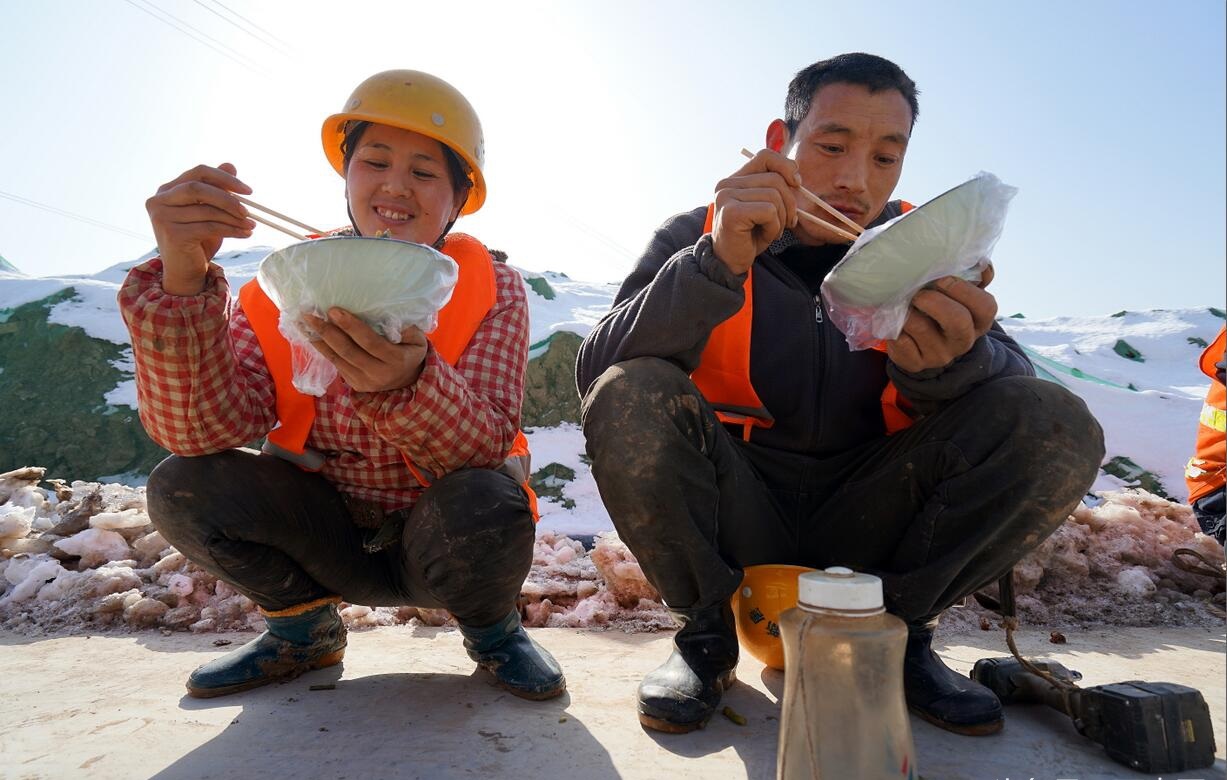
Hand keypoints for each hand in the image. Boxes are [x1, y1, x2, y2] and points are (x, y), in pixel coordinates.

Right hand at [145, 163, 255, 294]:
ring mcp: (162, 217)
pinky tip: (245, 234)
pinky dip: (231, 230)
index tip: (248, 190)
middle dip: (228, 198)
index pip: (198, 172)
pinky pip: (209, 227)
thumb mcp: (210, 212)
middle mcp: (159, 200)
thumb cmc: (198, 239)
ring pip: (206, 210)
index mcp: (167, 190)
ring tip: (252, 225)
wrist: (185, 271)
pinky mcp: (172, 234)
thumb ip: (217, 189)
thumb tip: (231, 165)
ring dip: (234, 218)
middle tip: (250, 210)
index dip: (224, 178)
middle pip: (198, 188)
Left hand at [302, 308, 428, 391]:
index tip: (334, 311)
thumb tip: (387, 314)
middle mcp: (378, 373)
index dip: (351, 326)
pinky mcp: (354, 384)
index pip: (370, 342)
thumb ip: (407, 329)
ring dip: (319, 340)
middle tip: (310, 314)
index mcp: (396, 360)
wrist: (407, 382)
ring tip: (303, 323)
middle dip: (327, 332)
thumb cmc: (410, 353)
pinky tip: (311, 335)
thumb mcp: (418, 341)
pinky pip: (336, 364)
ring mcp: (364, 381)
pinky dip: (322, 349)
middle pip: (348, 351)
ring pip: (337, 359)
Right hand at [711, 149, 800, 274]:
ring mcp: (726, 197)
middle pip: (775, 179)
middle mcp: (727, 184)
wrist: (730, 263)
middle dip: (790, 203)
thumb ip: (776, 188)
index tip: (796, 183)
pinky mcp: (731, 212)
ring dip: (781, 219)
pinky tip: (764, 236)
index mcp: (735, 179)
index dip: (785, 166)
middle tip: (787, 222)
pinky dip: (774, 227)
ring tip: (771, 231)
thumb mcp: (766, 206)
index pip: (765, 156)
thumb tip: (796, 176)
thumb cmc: (750, 235)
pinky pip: (769, 211)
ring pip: (774, 196)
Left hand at [886, 268, 997, 372]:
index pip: (985, 306)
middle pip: (957, 320)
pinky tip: (893, 322)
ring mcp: (939, 355)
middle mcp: (963, 341)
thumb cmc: (944, 311)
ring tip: (902, 303)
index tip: (942, 278)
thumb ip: (974, 277)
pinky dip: (893, 328)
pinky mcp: (915, 363)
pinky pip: (901, 342)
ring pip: (921, 327)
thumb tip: (980, 261)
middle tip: (919, 293)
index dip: (964, 289)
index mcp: (979, 322)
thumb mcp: (961, 296)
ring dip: (908, 310)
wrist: (924, 346)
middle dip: (934, 300)